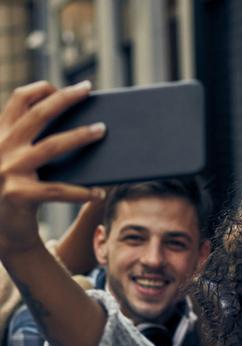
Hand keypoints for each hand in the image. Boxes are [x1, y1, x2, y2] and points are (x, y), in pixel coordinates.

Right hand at [0, 81, 105, 257]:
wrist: (4, 233)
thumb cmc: (19, 194)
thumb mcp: (18, 163)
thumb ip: (33, 143)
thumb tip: (79, 127)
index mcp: (0, 138)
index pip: (17, 101)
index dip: (40, 89)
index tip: (64, 86)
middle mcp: (1, 149)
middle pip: (37, 115)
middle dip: (64, 98)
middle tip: (87, 89)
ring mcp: (7, 171)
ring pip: (51, 146)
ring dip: (80, 136)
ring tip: (102, 130)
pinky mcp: (18, 195)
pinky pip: (58, 190)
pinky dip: (82, 191)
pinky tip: (99, 193)